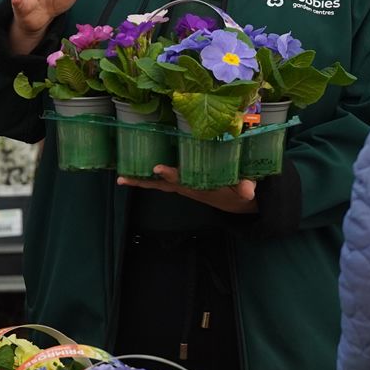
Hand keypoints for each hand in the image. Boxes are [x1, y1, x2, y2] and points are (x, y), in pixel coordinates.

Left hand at [118, 166, 257, 213]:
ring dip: (140, 182)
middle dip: (144, 182)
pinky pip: (162, 182)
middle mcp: (187, 187)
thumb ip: (245, 188)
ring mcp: (183, 186)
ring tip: (120, 178)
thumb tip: (248, 190)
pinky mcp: (182, 183)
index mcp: (200, 187)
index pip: (183, 180)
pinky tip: (133, 172)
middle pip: (162, 185)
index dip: (171, 174)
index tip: (158, 168)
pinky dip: (148, 178)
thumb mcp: (244, 190)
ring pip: (159, 184)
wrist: (236, 202)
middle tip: (124, 178)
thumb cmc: (238, 190)